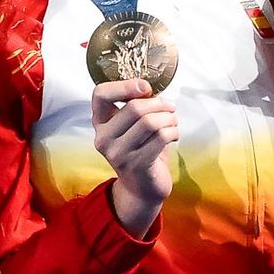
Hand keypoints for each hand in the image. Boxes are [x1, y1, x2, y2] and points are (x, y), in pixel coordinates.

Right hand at [91, 80, 177, 236]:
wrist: (142, 188)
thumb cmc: (142, 150)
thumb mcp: (133, 127)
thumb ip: (138, 107)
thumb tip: (151, 87)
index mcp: (100, 123)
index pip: (100, 94)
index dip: (124, 85)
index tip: (146, 87)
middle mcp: (103, 137)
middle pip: (134, 108)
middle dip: (160, 104)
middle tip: (170, 108)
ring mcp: (118, 153)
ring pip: (150, 122)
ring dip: (170, 118)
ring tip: (174, 122)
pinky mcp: (136, 164)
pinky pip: (161, 137)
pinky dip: (174, 131)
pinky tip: (174, 135)